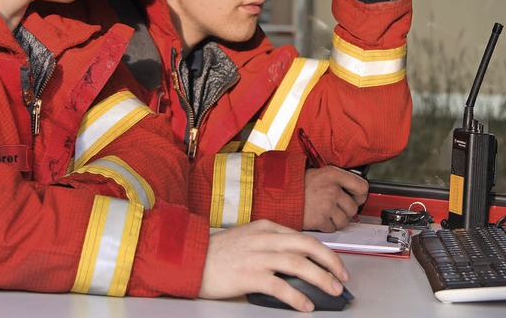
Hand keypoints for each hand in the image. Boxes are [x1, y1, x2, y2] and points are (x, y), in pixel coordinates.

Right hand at [199, 220, 348, 311]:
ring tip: (332, 290)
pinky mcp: (248, 275)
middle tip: (342, 276)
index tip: (335, 264)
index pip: (302, 236)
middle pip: (306, 246)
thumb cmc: (218, 253)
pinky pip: (280, 285)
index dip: (323, 251)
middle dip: (330, 261)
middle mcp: (263, 238)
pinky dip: (297, 296)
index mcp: (264, 227)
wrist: (191, 258)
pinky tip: (305, 305)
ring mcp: (256, 256)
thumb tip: (296, 265)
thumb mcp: (247, 239)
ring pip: (298, 263)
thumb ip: (270, 246)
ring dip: (320, 277)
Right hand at [303, 166, 368, 231]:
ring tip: (325, 213)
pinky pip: (332, 228)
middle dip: (345, 211)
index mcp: (333, 174)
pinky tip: (318, 217)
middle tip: (334, 208)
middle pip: (353, 208)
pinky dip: (326, 226)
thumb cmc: (298, 185)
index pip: (362, 187)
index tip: (355, 198)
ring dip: (336, 221)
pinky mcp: (320, 219)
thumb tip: (354, 193)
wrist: (279, 194)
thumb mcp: (319, 173)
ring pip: (344, 221)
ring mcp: (326, 205)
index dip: (360, 195)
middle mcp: (331, 189)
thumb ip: (337, 181)